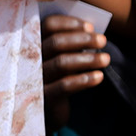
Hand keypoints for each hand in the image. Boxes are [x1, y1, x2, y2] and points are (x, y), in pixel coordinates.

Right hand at [41, 14, 109, 128]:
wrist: (45, 112)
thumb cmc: (56, 78)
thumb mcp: (59, 58)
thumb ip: (68, 45)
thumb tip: (91, 32)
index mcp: (32, 44)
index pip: (48, 25)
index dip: (70, 23)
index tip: (90, 26)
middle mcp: (30, 59)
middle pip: (56, 42)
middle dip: (83, 39)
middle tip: (103, 40)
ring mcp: (34, 79)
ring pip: (62, 63)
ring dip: (88, 59)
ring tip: (106, 58)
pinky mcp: (43, 98)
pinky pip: (65, 86)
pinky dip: (84, 80)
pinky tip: (99, 77)